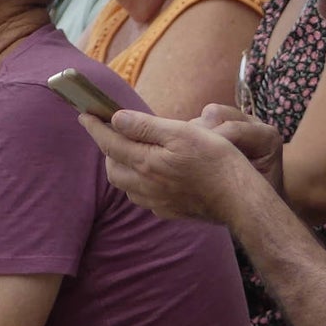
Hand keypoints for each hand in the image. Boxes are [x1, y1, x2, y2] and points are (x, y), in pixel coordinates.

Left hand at [79, 107, 278, 223]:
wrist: (240, 200)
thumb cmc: (216, 160)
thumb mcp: (181, 132)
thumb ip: (144, 126)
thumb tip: (116, 118)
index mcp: (146, 163)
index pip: (110, 143)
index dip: (95, 127)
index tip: (84, 114)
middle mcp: (146, 186)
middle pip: (113, 167)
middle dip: (107, 147)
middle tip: (110, 130)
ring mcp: (158, 202)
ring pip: (126, 185)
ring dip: (121, 166)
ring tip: (128, 150)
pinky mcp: (171, 211)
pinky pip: (143, 197)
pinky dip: (138, 183)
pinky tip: (150, 175)